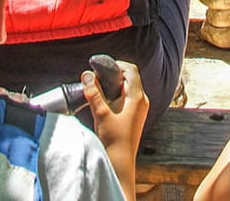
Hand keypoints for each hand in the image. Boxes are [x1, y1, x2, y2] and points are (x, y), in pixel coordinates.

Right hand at [85, 60, 146, 199]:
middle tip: (96, 78)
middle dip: (112, 75)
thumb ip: (93, 93)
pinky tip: (102, 103)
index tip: (101, 67)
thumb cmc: (114, 141)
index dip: (116, 65)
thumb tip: (87, 75)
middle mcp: (141, 101)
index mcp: (138, 97)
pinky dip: (114, 96)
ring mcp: (139, 110)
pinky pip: (126, 99)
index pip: (131, 70)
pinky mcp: (133, 117)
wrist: (120, 163)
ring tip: (97, 90)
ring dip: (112, 86)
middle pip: (129, 78)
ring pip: (126, 89)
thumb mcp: (101, 114)